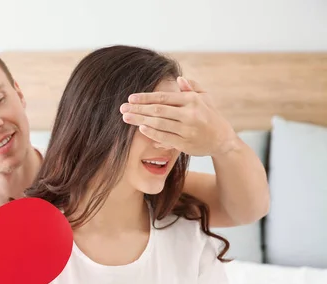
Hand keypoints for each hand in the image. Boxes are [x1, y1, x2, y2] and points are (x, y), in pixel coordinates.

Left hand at [119, 77, 237, 156]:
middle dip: (138, 109)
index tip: (131, 98)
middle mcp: (189, 114)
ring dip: (140, 120)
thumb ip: (192, 88)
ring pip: (159, 124)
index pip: (164, 98)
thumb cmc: (210, 115)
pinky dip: (151, 132)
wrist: (222, 139)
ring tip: (126, 117)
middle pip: (158, 110)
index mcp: (192, 101)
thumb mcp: (205, 98)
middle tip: (123, 108)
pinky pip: (164, 137)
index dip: (145, 98)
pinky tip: (141, 128)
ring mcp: (187, 130)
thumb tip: (179, 79)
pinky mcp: (184, 143)